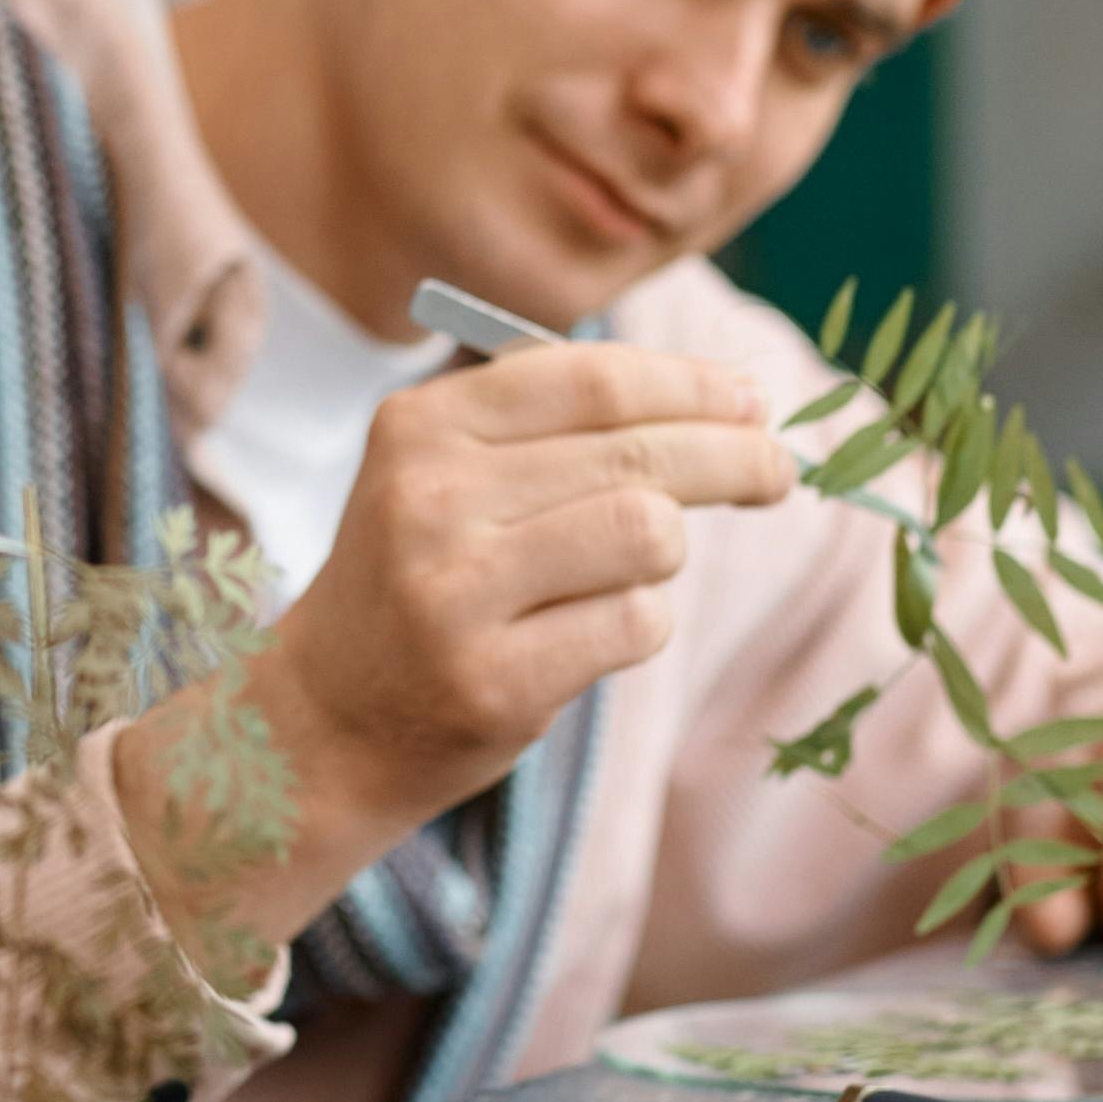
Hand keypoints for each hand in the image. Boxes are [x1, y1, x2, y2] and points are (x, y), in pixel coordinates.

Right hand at [218, 342, 792, 883]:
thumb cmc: (417, 581)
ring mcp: (457, 594)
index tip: (751, 400)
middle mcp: (431, 500)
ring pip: (646, 534)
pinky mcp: (494, 680)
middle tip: (778, 469)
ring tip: (645, 565)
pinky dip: (642, 622)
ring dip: (670, 551)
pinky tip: (600, 629)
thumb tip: (721, 397)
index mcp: (422, 426)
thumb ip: (551, 423)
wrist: (324, 720)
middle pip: (638, 455)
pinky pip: (635, 625)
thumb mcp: (442, 474)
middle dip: (733, 456)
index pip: (592, 380)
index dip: (691, 386)